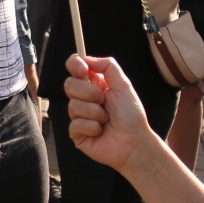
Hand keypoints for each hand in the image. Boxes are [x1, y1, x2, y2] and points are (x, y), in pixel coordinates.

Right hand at [63, 53, 153, 172]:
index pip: (74, 67)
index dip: (75, 65)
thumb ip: (108, 66)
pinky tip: (101, 131)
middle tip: (104, 101)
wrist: (135, 142)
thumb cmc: (131, 115)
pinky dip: (92, 127)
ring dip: (95, 113)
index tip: (84, 71)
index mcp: (94, 84)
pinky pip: (76, 124)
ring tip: (106, 120)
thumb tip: (87, 59)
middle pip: (69, 84)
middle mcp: (84, 98)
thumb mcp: (124, 85)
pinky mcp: (77, 133)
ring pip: (73, 105)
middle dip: (89, 93)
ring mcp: (79, 115)